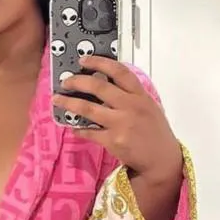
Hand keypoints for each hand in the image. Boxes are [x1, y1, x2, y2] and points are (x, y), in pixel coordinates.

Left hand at [53, 56, 182, 183]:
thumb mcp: (148, 107)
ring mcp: (121, 124)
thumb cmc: (154, 131)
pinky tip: (74, 127)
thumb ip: (130, 95)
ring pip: (88, 108)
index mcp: (140, 95)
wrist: (162, 160)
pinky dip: (79, 129)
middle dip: (77, 81)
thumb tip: (103, 84)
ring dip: (69, 103)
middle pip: (99, 86)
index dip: (100, 62)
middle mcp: (131, 106)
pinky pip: (89, 132)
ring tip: (57, 99)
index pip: (120, 72)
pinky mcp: (113, 141)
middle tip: (65, 82)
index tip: (84, 60)